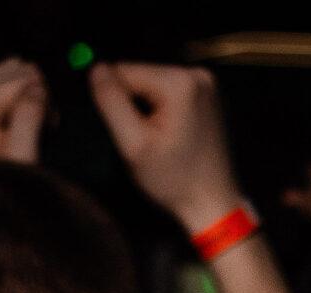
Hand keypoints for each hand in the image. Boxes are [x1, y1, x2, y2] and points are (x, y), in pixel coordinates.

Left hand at [0, 54, 47, 163]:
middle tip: (39, 126)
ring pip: (6, 67)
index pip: (22, 77)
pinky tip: (14, 113)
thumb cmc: (6, 187)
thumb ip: (29, 116)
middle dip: (33, 93)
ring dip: (24, 91)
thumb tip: (36, 86)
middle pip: (14, 68)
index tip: (48, 127)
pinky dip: (8, 88)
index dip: (43, 100)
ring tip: (28, 122)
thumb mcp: (24, 156)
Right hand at [89, 59, 239, 233]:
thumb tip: (95, 69)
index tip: (131, 133)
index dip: (117, 103)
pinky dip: (164, 112)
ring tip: (163, 141)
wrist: (214, 206)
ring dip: (149, 110)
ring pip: (154, 86)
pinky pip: (170, 95)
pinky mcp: (209, 97)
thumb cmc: (174, 182)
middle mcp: (196, 75)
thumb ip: (111, 102)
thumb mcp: (134, 146)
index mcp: (178, 82)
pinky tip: (174, 137)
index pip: (123, 72)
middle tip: (149, 141)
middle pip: (141, 77)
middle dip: (135, 107)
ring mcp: (206, 85)